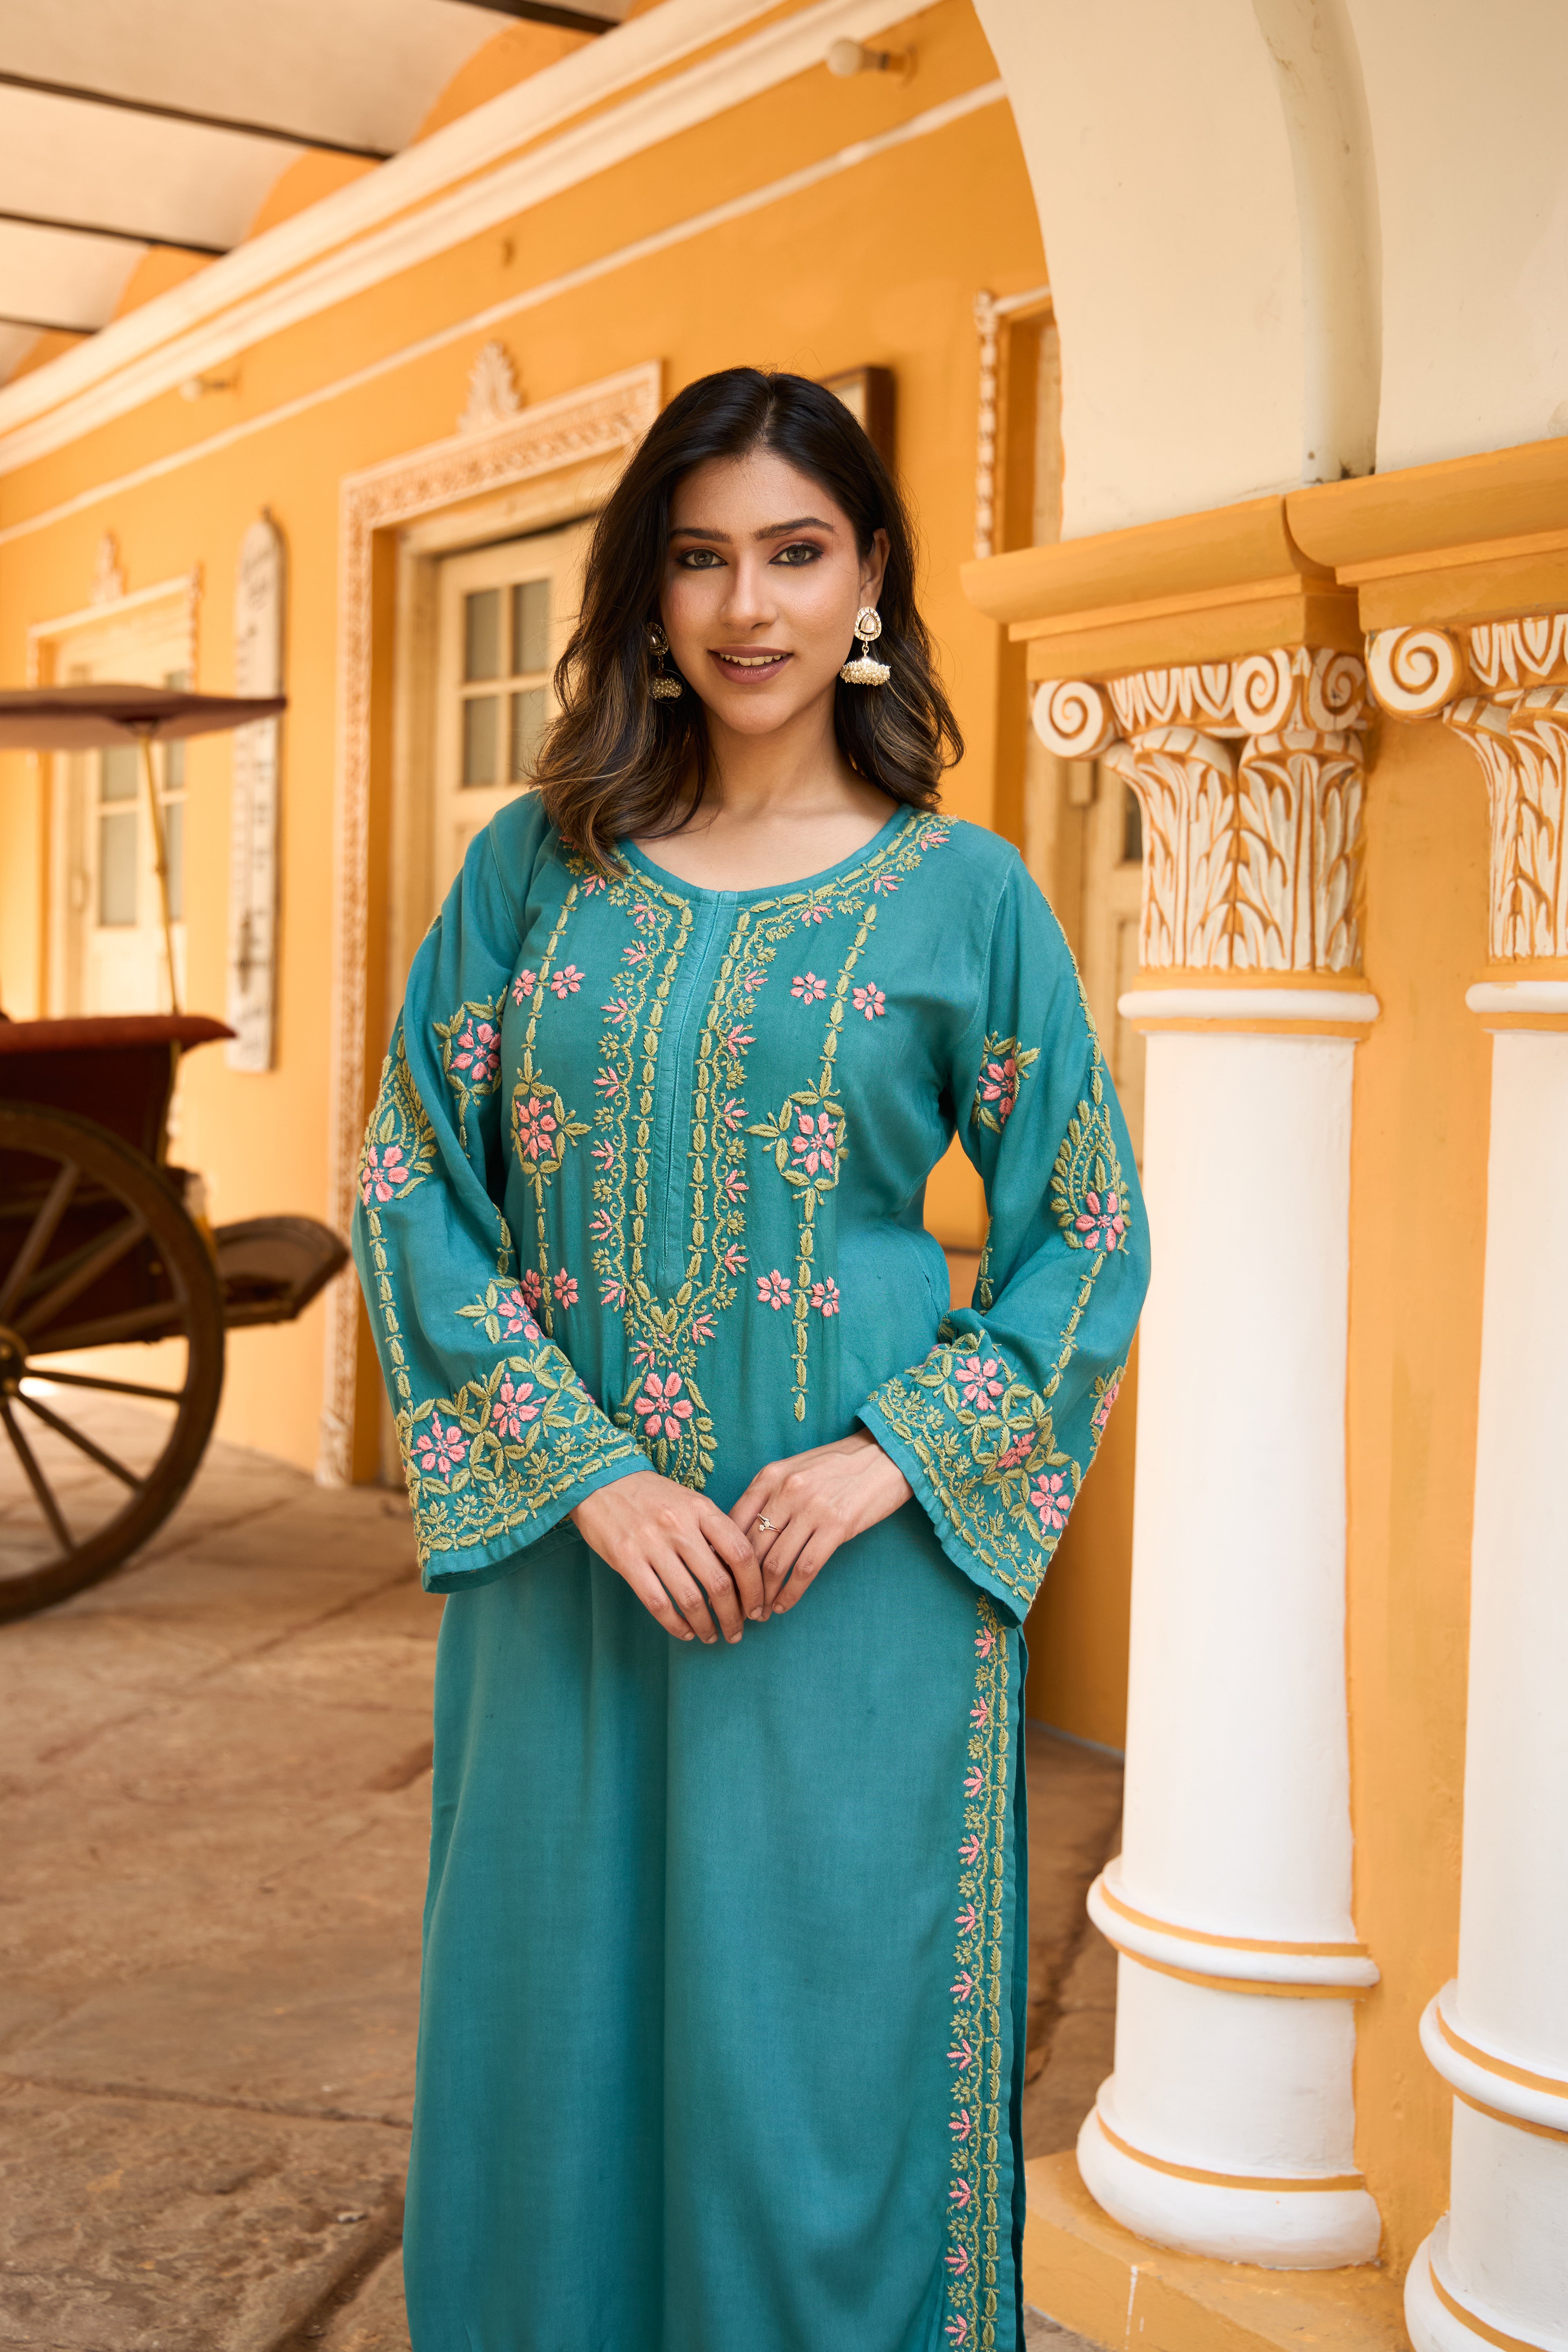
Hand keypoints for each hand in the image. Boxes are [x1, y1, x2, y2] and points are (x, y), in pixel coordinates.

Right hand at [571, 1471, 763, 1643]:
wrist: (601, 1480)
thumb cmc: (652, 1495)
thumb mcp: (690, 1502)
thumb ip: (714, 1532)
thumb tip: (740, 1573)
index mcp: (701, 1509)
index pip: (741, 1553)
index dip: (755, 1587)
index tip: (758, 1607)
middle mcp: (679, 1526)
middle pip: (719, 1582)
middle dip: (734, 1615)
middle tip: (738, 1631)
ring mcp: (651, 1543)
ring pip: (690, 1598)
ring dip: (706, 1625)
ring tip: (712, 1636)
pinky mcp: (626, 1560)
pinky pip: (657, 1602)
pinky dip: (675, 1624)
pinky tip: (685, 1632)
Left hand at [729, 1430, 912, 1616]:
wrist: (885, 1455)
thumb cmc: (837, 1466)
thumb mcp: (794, 1471)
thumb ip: (768, 1497)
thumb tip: (741, 1537)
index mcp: (769, 1476)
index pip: (733, 1524)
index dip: (723, 1558)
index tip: (724, 1579)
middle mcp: (785, 1491)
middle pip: (750, 1548)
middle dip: (741, 1583)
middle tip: (739, 1605)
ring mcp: (811, 1508)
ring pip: (775, 1563)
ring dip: (764, 1594)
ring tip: (761, 1612)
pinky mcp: (837, 1526)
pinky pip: (805, 1569)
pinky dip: (791, 1593)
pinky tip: (785, 1605)